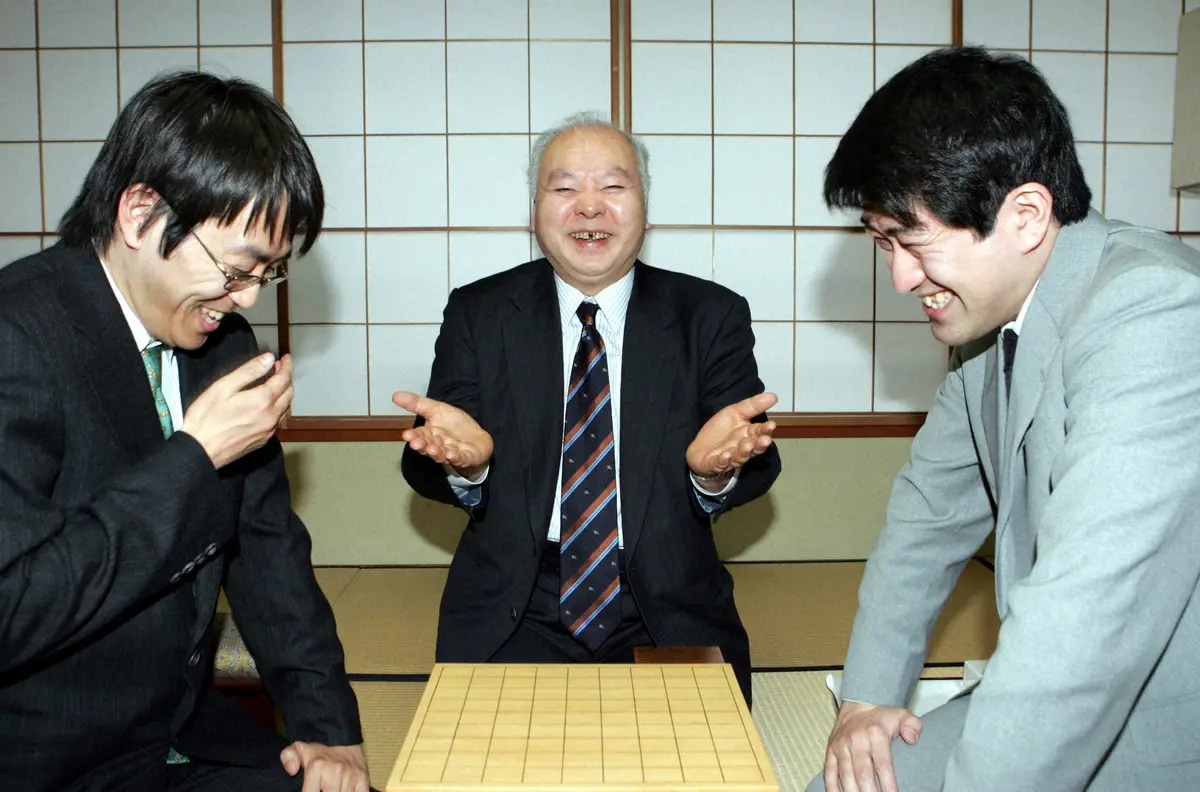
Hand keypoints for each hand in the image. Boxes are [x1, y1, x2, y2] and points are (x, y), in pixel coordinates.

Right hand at [179, 353, 292, 468]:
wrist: (199, 450)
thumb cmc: (205, 418)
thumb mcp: (223, 387)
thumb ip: (248, 371)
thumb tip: (268, 359)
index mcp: (262, 401)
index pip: (283, 379)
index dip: (286, 366)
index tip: (285, 358)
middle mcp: (270, 417)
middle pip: (289, 394)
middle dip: (286, 378)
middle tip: (276, 369)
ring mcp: (268, 431)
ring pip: (285, 408)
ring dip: (284, 394)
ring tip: (273, 384)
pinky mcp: (262, 441)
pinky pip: (278, 421)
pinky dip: (278, 409)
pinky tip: (268, 406)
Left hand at [280, 742, 369, 791]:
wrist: (342, 736)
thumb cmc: (319, 750)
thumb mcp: (298, 748)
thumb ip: (288, 758)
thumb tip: (292, 770)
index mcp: (317, 767)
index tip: (313, 791)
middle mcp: (335, 772)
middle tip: (321, 789)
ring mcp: (351, 776)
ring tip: (331, 789)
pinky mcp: (363, 779)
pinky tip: (343, 791)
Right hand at [392, 391, 492, 478]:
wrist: (477, 438)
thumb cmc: (454, 425)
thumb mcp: (436, 409)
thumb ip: (417, 404)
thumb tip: (394, 395)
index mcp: (429, 434)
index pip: (419, 435)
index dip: (413, 436)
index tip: (407, 435)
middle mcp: (438, 446)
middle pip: (428, 446)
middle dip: (422, 445)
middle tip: (416, 443)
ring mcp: (451, 453)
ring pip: (441, 454)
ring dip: (436, 452)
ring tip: (432, 449)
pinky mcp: (466, 458)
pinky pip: (460, 459)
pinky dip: (456, 458)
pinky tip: (452, 454)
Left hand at [686, 392, 777, 477]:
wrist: (700, 447)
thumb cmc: (721, 430)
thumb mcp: (735, 412)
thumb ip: (753, 406)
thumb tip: (774, 396)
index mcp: (748, 434)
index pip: (760, 432)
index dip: (766, 429)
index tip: (771, 424)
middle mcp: (742, 448)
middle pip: (753, 448)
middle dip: (759, 444)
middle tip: (765, 439)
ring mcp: (729, 457)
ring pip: (739, 457)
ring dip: (744, 452)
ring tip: (747, 445)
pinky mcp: (715, 464)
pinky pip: (720, 464)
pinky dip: (723, 461)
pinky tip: (725, 456)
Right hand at [823, 701, 921, 791]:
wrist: (858, 704)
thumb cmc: (881, 716)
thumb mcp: (902, 715)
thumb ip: (912, 725)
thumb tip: (912, 738)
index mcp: (875, 734)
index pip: (883, 764)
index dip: (888, 784)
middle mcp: (856, 740)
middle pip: (863, 773)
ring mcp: (841, 746)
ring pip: (846, 775)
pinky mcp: (831, 751)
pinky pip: (829, 771)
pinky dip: (832, 787)